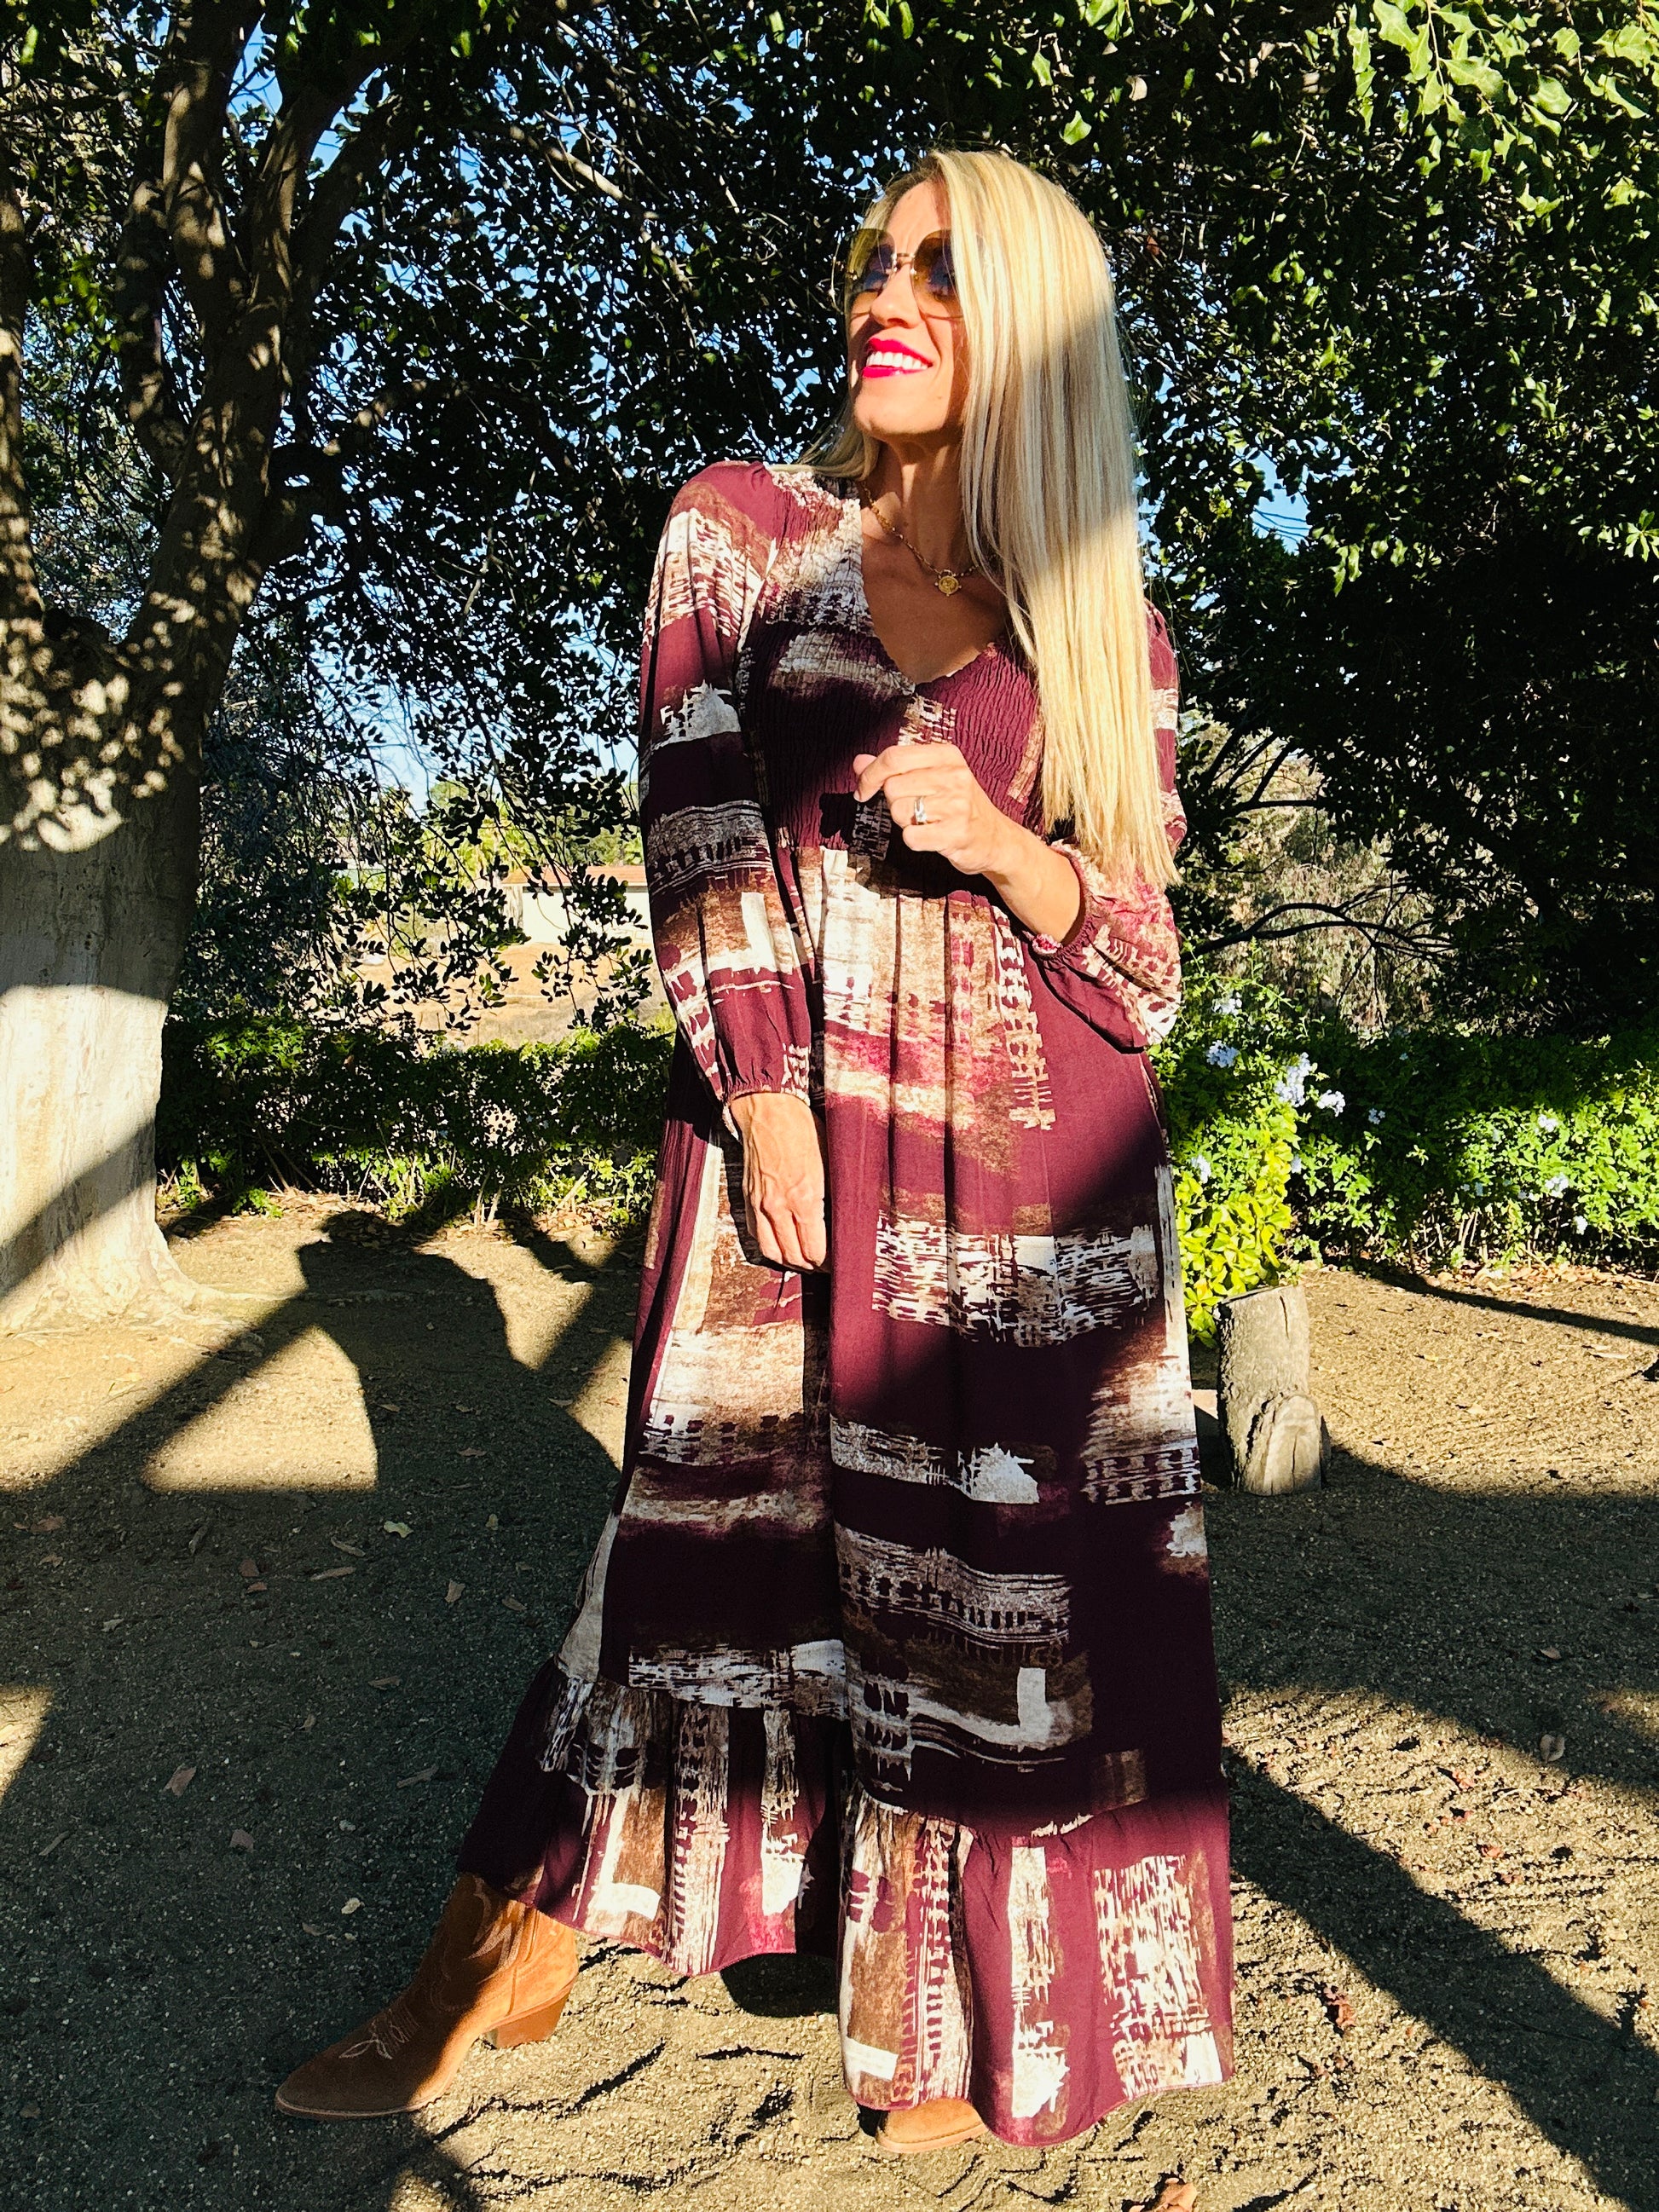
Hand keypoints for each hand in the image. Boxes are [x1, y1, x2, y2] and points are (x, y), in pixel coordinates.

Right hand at [727, 1091, 827, 1269]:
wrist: (768, 1109)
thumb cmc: (804, 1128)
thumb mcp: (832, 1159)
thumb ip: (838, 1192)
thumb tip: (850, 1216)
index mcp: (805, 1199)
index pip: (815, 1250)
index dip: (828, 1263)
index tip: (839, 1262)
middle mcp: (779, 1207)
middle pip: (794, 1257)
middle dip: (812, 1267)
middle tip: (826, 1264)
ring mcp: (760, 1205)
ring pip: (772, 1252)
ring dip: (789, 1261)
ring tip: (805, 1260)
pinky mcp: (748, 1199)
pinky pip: (756, 1235)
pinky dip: (770, 1246)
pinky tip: (784, 1243)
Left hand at [852, 741, 1012, 877]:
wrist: (995, 839)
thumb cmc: (958, 805)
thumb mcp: (931, 777)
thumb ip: (894, 768)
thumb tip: (858, 762)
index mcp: (947, 755)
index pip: (893, 757)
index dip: (869, 775)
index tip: (863, 790)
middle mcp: (954, 775)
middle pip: (892, 787)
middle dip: (894, 803)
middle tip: (915, 809)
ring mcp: (957, 804)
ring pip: (899, 812)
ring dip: (905, 822)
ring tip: (927, 821)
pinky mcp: (956, 833)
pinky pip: (910, 837)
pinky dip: (914, 840)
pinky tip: (932, 836)